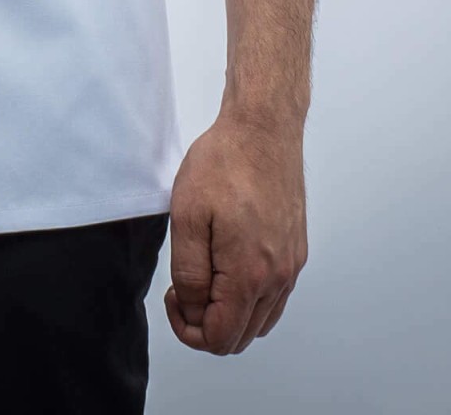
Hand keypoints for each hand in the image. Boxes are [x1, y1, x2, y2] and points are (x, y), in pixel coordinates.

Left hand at [164, 108, 307, 354]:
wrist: (263, 129)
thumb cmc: (224, 162)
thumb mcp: (186, 215)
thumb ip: (188, 273)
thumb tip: (194, 310)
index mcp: (250, 274)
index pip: (220, 338)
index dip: (187, 330)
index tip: (172, 296)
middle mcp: (278, 278)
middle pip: (241, 336)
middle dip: (205, 324)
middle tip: (182, 289)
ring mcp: (291, 265)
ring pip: (260, 320)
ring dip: (228, 313)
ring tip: (203, 275)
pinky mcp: (296, 251)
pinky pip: (274, 297)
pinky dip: (249, 298)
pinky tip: (227, 267)